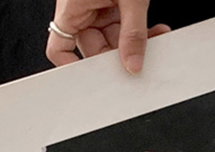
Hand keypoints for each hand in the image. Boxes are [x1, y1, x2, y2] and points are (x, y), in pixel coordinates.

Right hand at [46, 0, 169, 73]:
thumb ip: (133, 34)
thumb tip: (132, 64)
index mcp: (71, 8)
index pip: (60, 49)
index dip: (72, 69)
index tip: (92, 81)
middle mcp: (80, 9)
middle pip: (93, 48)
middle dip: (117, 55)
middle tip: (138, 59)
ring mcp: (96, 5)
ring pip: (111, 38)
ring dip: (133, 43)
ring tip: (154, 38)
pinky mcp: (112, 0)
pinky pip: (122, 24)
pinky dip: (138, 30)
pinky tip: (154, 30)